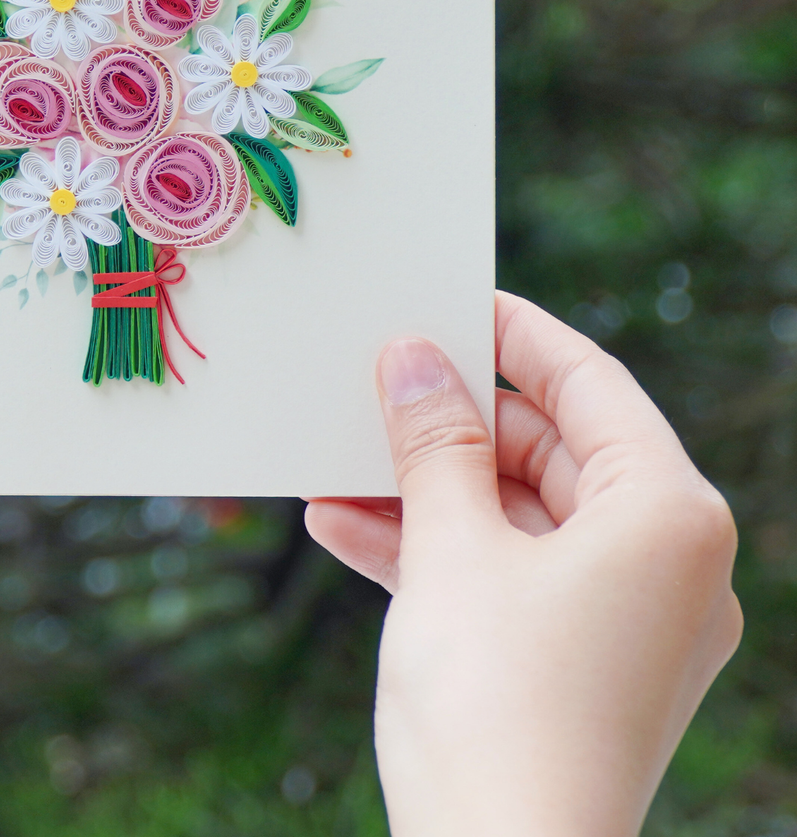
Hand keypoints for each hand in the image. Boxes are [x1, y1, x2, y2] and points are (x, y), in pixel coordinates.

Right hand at [306, 292, 740, 836]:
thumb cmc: (494, 703)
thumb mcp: (450, 548)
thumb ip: (434, 442)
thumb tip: (413, 356)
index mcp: (668, 517)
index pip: (591, 384)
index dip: (515, 334)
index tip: (450, 299)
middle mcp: (667, 564)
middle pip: (552, 451)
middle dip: (451, 423)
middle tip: (375, 382)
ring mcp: (627, 621)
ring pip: (518, 516)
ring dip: (425, 489)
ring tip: (336, 460)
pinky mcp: (581, 665)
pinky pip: (507, 576)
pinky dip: (435, 549)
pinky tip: (344, 526)